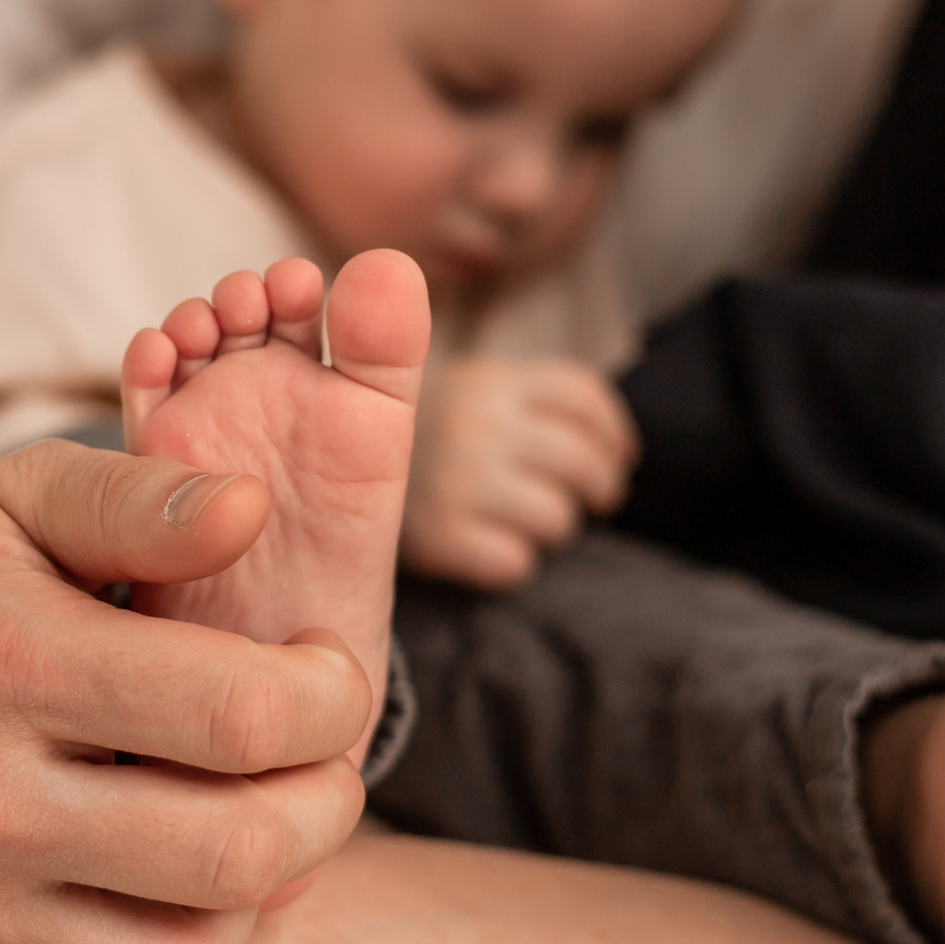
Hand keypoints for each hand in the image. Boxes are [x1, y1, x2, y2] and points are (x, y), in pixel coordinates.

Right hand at [0, 431, 372, 943]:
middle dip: (325, 803)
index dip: (330, 698)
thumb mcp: (11, 488)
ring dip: (260, 898)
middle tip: (322, 757)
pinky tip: (178, 879)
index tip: (324, 670)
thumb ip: (138, 498)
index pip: (239, 717)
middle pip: (233, 854)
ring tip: (255, 820)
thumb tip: (251, 509)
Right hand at [399, 355, 637, 589]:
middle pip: (583, 462)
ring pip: (556, 518)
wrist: (320, 469)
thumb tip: (623, 451)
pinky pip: (515, 563)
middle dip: (601, 487)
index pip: (584, 398)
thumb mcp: (474, 391)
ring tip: (527, 521)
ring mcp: (457, 480)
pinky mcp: (439, 537)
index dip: (616, 433)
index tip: (622, 457)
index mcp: (490, 380)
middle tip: (594, 499)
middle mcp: (476, 424)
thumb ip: (539, 400)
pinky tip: (490, 546)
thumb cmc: (426, 436)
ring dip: (554, 527)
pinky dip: (512, 561)